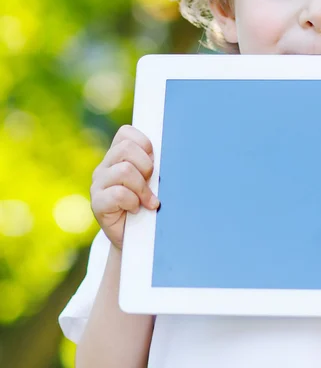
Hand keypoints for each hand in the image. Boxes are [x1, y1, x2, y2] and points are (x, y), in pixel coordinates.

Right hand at [90, 125, 159, 249]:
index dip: (144, 143)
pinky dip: (133, 202)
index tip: (153, 160)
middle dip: (146, 166)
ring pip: (124, 170)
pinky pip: (118, 194)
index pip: (126, 132)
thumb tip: (173, 151)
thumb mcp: (154, 180)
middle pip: (126, 149)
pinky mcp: (97, 204)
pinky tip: (135, 209)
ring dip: (142, 187)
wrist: (137, 239)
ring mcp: (98, 185)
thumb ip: (155, 164)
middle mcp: (105, 167)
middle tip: (150, 182)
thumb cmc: (149, 205)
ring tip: (147, 200)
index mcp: (118, 156)